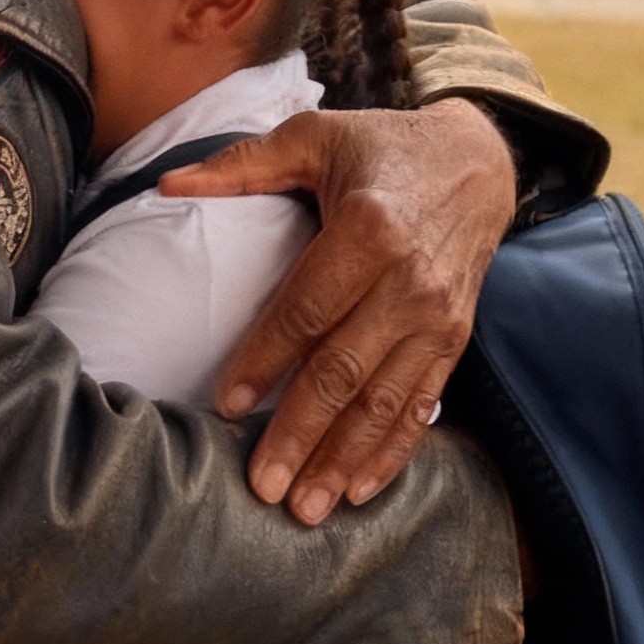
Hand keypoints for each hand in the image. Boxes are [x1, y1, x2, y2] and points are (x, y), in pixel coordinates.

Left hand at [160, 99, 515, 523]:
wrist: (478, 161)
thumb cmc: (381, 147)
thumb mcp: (314, 136)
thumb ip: (241, 165)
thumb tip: (165, 182)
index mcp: (368, 229)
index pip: (305, 309)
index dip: (263, 359)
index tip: (227, 404)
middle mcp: (408, 280)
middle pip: (343, 369)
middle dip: (301, 434)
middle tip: (261, 486)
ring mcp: (436, 316)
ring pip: (383, 401)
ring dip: (343, 459)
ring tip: (305, 507)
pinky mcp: (455, 338)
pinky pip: (421, 403)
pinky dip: (393, 451)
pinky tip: (360, 489)